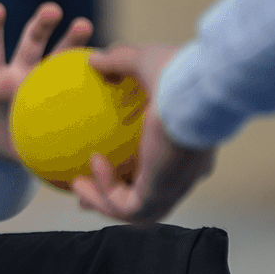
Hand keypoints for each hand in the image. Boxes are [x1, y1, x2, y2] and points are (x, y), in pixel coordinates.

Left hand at [0, 1, 93, 165]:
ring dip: (72, 41)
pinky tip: (112, 64)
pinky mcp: (64, 95)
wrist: (10, 146)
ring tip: (85, 25)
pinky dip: (93, 73)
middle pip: (30, 44)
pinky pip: (79, 81)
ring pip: (60, 57)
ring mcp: (45, 82)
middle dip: (41, 26)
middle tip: (52, 9)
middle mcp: (22, 72)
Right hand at [73, 43, 215, 223]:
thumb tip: (96, 59)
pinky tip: (93, 164)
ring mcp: (174, 188)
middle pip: (149, 200)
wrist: (197, 93)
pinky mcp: (159, 195)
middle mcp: (186, 174)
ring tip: (77, 189)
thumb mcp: (147, 61)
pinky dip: (105, 191)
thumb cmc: (182, 75)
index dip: (137, 170)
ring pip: (137, 214)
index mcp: (190, 148)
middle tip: (87, 190)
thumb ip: (121, 61)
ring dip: (103, 204)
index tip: (113, 162)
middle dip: (115, 200)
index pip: (163, 169)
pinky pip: (125, 206)